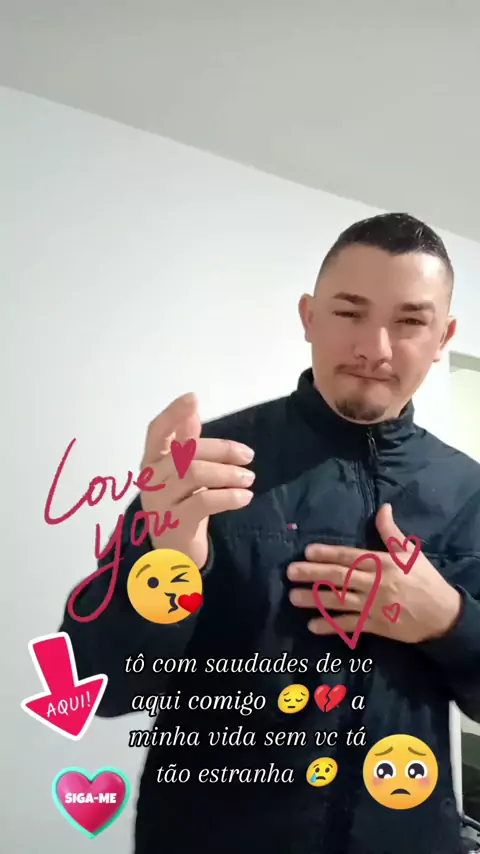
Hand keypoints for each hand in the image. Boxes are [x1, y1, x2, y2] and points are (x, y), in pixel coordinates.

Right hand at [140, 393, 254, 567]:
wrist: (172, 555)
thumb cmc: (181, 506)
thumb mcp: (184, 474)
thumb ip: (185, 444)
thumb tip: (192, 411)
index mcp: (151, 462)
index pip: (156, 431)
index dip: (173, 414)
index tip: (192, 398)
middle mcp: (150, 479)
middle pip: (186, 453)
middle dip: (221, 450)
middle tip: (248, 456)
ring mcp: (160, 502)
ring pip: (195, 474)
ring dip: (228, 473)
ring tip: (249, 479)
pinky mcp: (175, 523)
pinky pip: (204, 502)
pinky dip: (228, 497)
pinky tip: (244, 497)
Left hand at [287, 503, 461, 642]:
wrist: (443, 615)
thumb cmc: (424, 580)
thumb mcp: (410, 553)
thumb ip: (391, 532)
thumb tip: (383, 508)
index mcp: (382, 564)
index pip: (350, 557)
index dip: (328, 554)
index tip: (307, 552)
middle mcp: (375, 584)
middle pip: (340, 578)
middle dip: (313, 575)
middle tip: (290, 573)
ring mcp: (373, 606)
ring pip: (340, 602)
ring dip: (315, 599)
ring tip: (293, 597)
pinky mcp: (375, 626)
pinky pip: (349, 625)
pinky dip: (331, 625)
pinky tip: (312, 625)